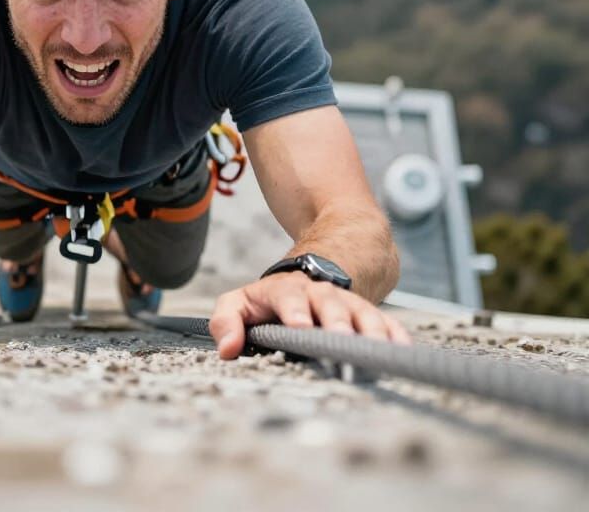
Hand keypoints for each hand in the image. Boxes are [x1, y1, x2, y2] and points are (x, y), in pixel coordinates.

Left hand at [209, 271, 410, 359]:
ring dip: (369, 329)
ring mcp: (346, 303)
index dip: (294, 309)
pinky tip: (401, 349)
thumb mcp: (239, 303)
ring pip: (361, 310)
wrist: (307, 277)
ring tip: (376, 350)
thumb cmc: (268, 301)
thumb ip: (226, 322)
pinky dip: (394, 333)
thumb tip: (227, 348)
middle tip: (341, 340)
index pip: (288, 295)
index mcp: (285, 291)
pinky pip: (385, 321)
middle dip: (336, 320)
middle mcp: (319, 294)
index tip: (300, 326)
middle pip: (329, 302)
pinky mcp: (367, 315)